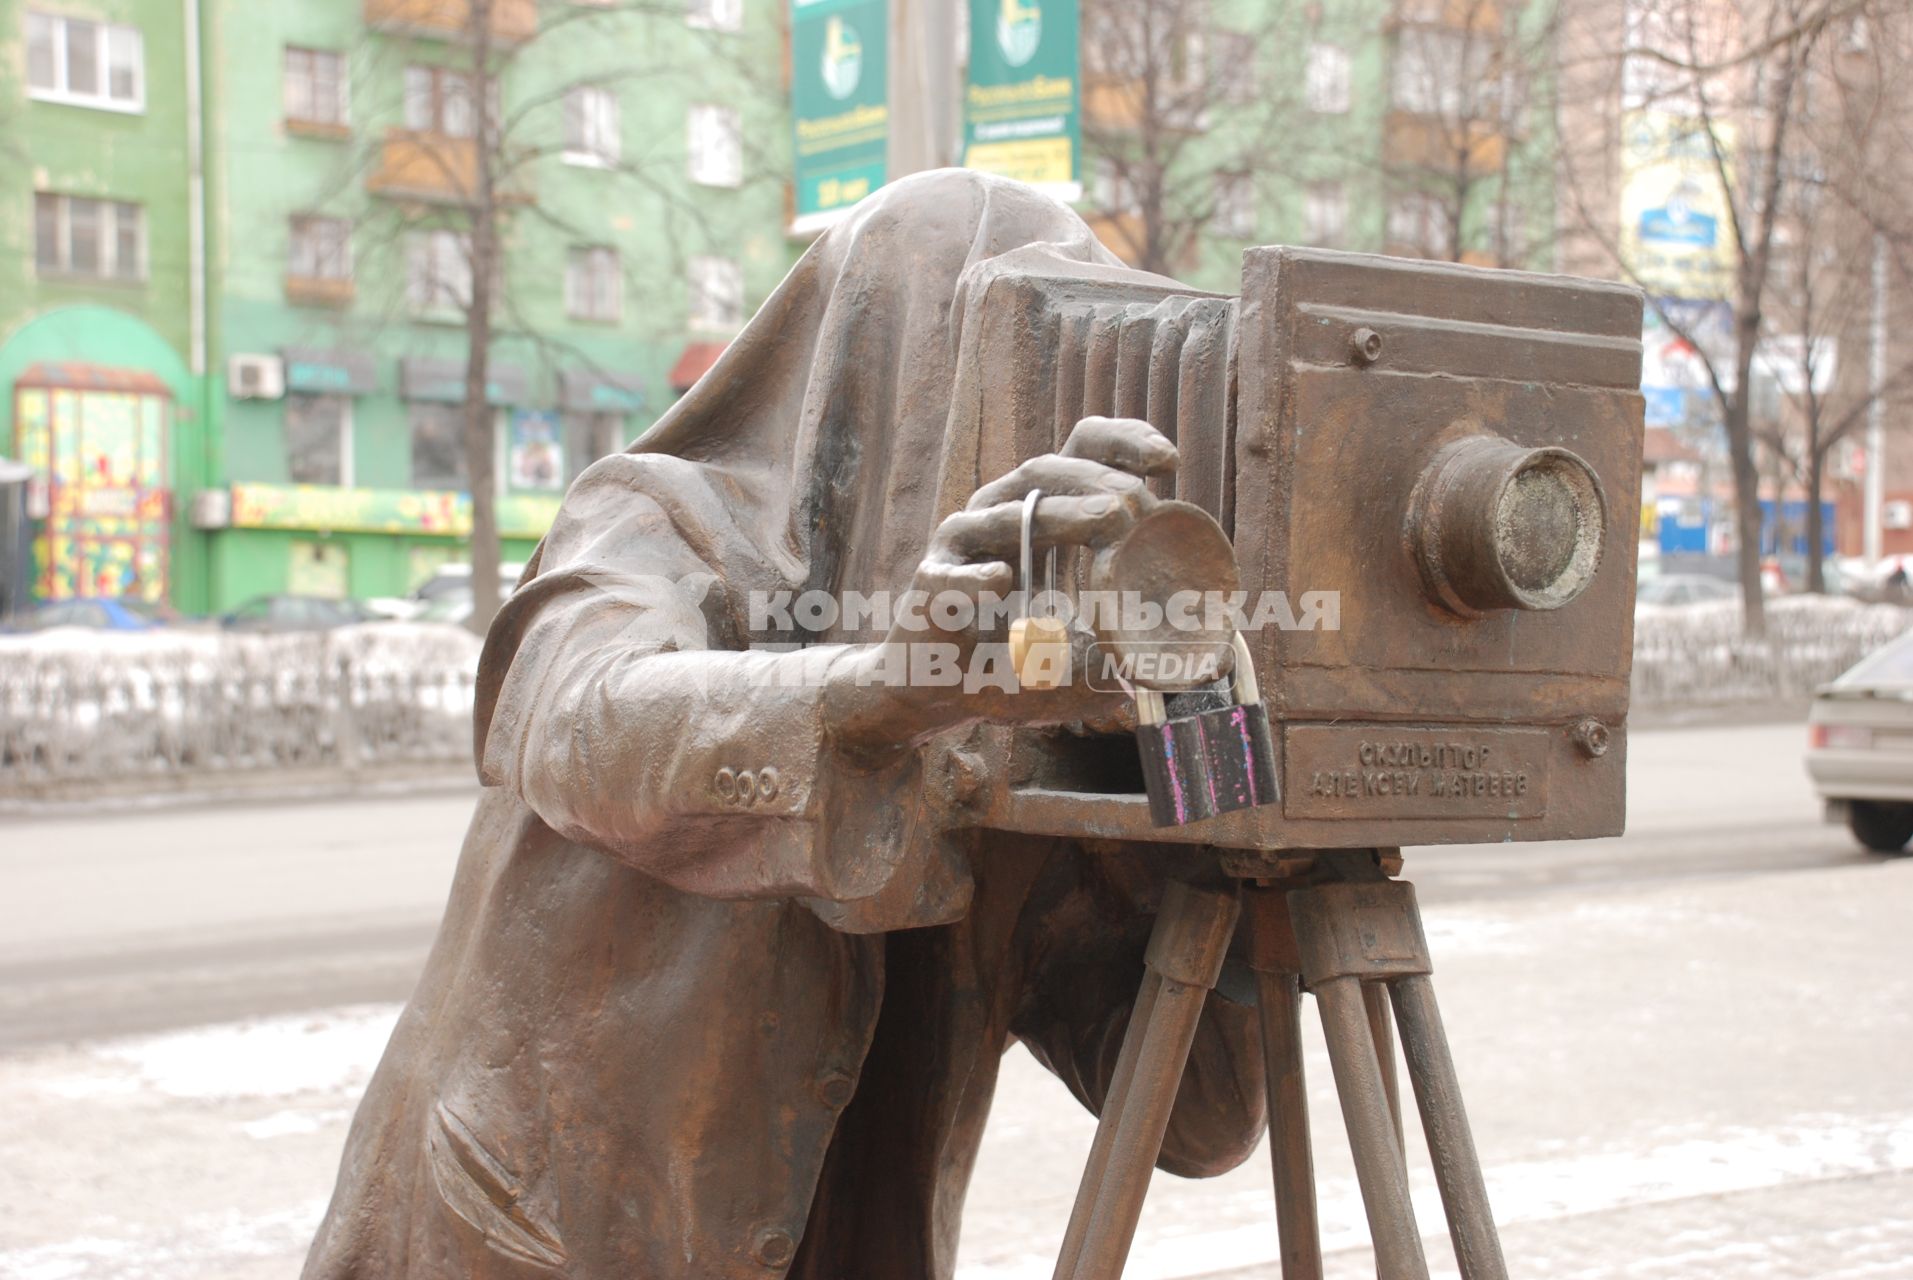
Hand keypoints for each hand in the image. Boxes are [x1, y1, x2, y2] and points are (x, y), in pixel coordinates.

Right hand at [827, 417, 1177, 755]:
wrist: (935, 691)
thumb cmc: (1013, 660)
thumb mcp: (1085, 648)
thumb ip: (1129, 638)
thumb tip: (1203, 658)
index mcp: (1041, 512)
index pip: (1083, 452)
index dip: (1125, 443)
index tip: (1169, 462)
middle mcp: (1001, 515)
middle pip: (1048, 470)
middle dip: (1099, 480)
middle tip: (1139, 503)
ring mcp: (963, 549)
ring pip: (1006, 512)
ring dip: (1059, 513)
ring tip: (1107, 518)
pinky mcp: (929, 590)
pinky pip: (951, 578)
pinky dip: (976, 579)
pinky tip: (1002, 582)